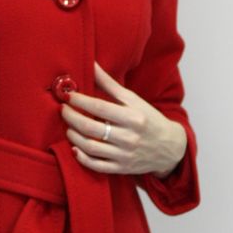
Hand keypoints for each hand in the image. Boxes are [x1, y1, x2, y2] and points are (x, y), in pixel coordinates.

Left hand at [60, 60, 187, 177]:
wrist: (169, 147)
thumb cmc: (148, 119)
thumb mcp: (133, 99)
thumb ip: (109, 84)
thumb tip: (91, 64)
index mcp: (133, 117)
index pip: (100, 108)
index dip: (80, 101)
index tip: (68, 96)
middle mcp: (129, 137)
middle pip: (91, 128)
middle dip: (72, 118)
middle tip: (63, 110)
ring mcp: (124, 155)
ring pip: (90, 147)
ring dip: (73, 136)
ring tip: (68, 127)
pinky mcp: (121, 168)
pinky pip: (96, 166)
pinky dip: (82, 158)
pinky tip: (75, 148)